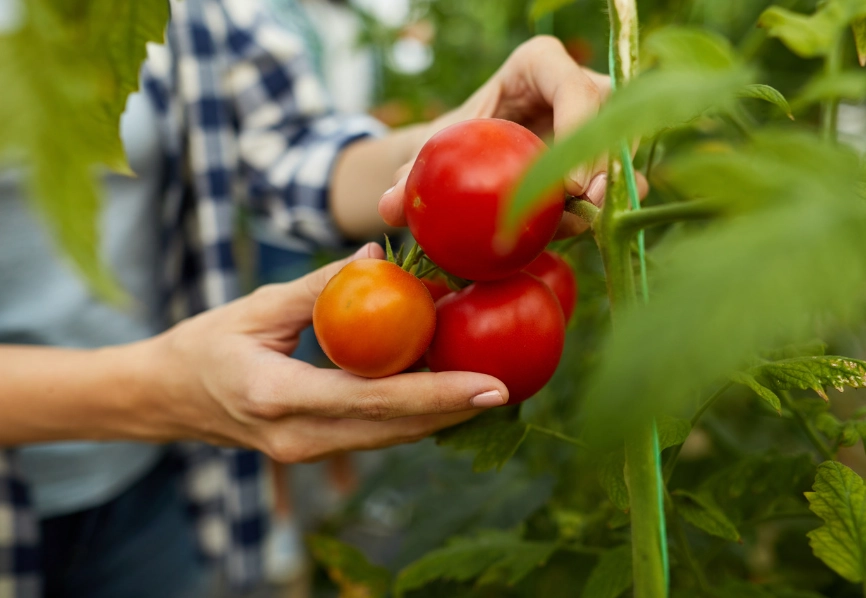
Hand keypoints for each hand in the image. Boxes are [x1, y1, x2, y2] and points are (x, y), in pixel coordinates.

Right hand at [143, 243, 507, 461]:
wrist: (168, 398)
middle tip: (511, 383)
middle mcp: (299, 437)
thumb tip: (380, 257)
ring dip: (441, 414)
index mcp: (279, 396)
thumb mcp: (257, 307)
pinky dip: (412, 414)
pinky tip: (442, 389)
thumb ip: (321, 286)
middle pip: (396, 428)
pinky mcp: (315, 450)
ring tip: (489, 385)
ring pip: (391, 437)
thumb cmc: (206, 344)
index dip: (438, 394)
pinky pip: (375, 434)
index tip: (492, 387)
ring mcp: (307, 452)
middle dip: (457, 410)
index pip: (376, 399)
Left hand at [377, 35, 646, 237]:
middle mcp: (579, 85)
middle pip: (609, 117)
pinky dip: (608, 204)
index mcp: (539, 64)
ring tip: (589, 221)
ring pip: (622, 147)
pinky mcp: (607, 154)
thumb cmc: (454, 141)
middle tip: (587, 206)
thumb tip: (390, 207)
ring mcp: (599, 119)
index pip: (571, 85)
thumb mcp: (433, 152)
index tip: (566, 183)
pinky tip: (587, 228)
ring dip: (612, 187)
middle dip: (604, 163)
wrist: (472, 157)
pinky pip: (622, 177)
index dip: (577, 125)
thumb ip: (411, 175)